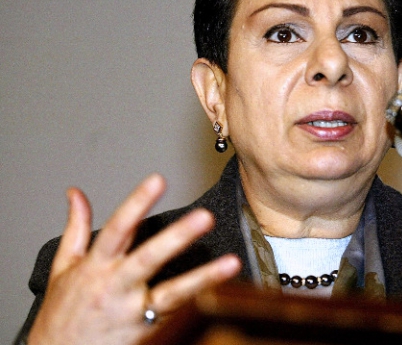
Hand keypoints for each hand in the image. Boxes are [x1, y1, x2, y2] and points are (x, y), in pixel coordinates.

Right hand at [27, 174, 241, 344]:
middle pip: (149, 258)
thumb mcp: (62, 269)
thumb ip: (75, 229)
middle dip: (177, 237)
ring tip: (231, 263)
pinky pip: (176, 318)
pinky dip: (198, 307)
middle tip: (204, 217)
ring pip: (172, 295)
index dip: (137, 203)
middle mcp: (116, 288)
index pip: (118, 228)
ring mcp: (132, 313)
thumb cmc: (62, 316)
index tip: (157, 180)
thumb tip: (76, 194)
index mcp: (96, 267)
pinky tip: (223, 296)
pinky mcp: (147, 334)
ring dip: (203, 278)